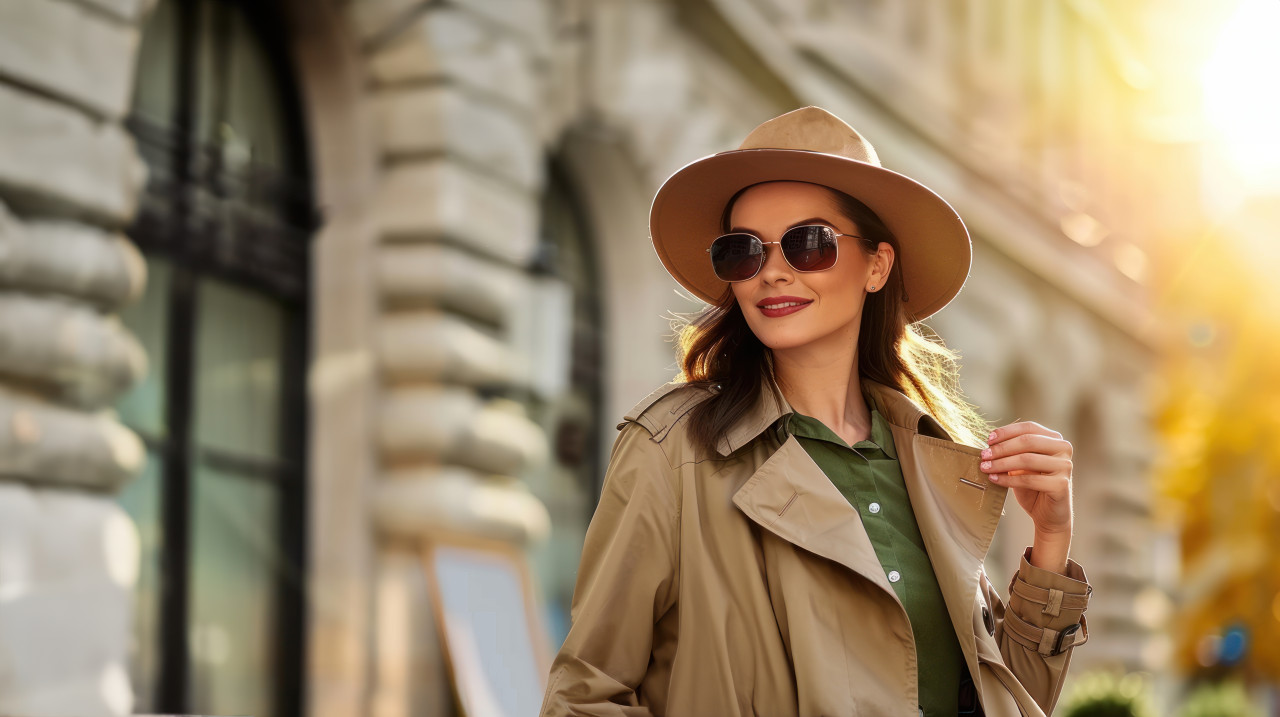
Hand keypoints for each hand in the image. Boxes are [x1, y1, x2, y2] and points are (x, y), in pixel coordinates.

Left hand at [979, 421, 1073, 539]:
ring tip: (985, 467)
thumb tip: (989, 443)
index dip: (1007, 431)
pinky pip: (1029, 479)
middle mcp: (1064, 449)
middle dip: (1002, 448)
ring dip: (1001, 463)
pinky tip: (994, 480)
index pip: (1029, 427)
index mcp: (1055, 439)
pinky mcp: (1062, 485)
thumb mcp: (1021, 465)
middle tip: (984, 455)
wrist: (1048, 515)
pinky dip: (1008, 479)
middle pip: (1028, 441)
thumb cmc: (1032, 487)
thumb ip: (1012, 451)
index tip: (988, 439)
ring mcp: (1065, 466)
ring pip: (1027, 459)